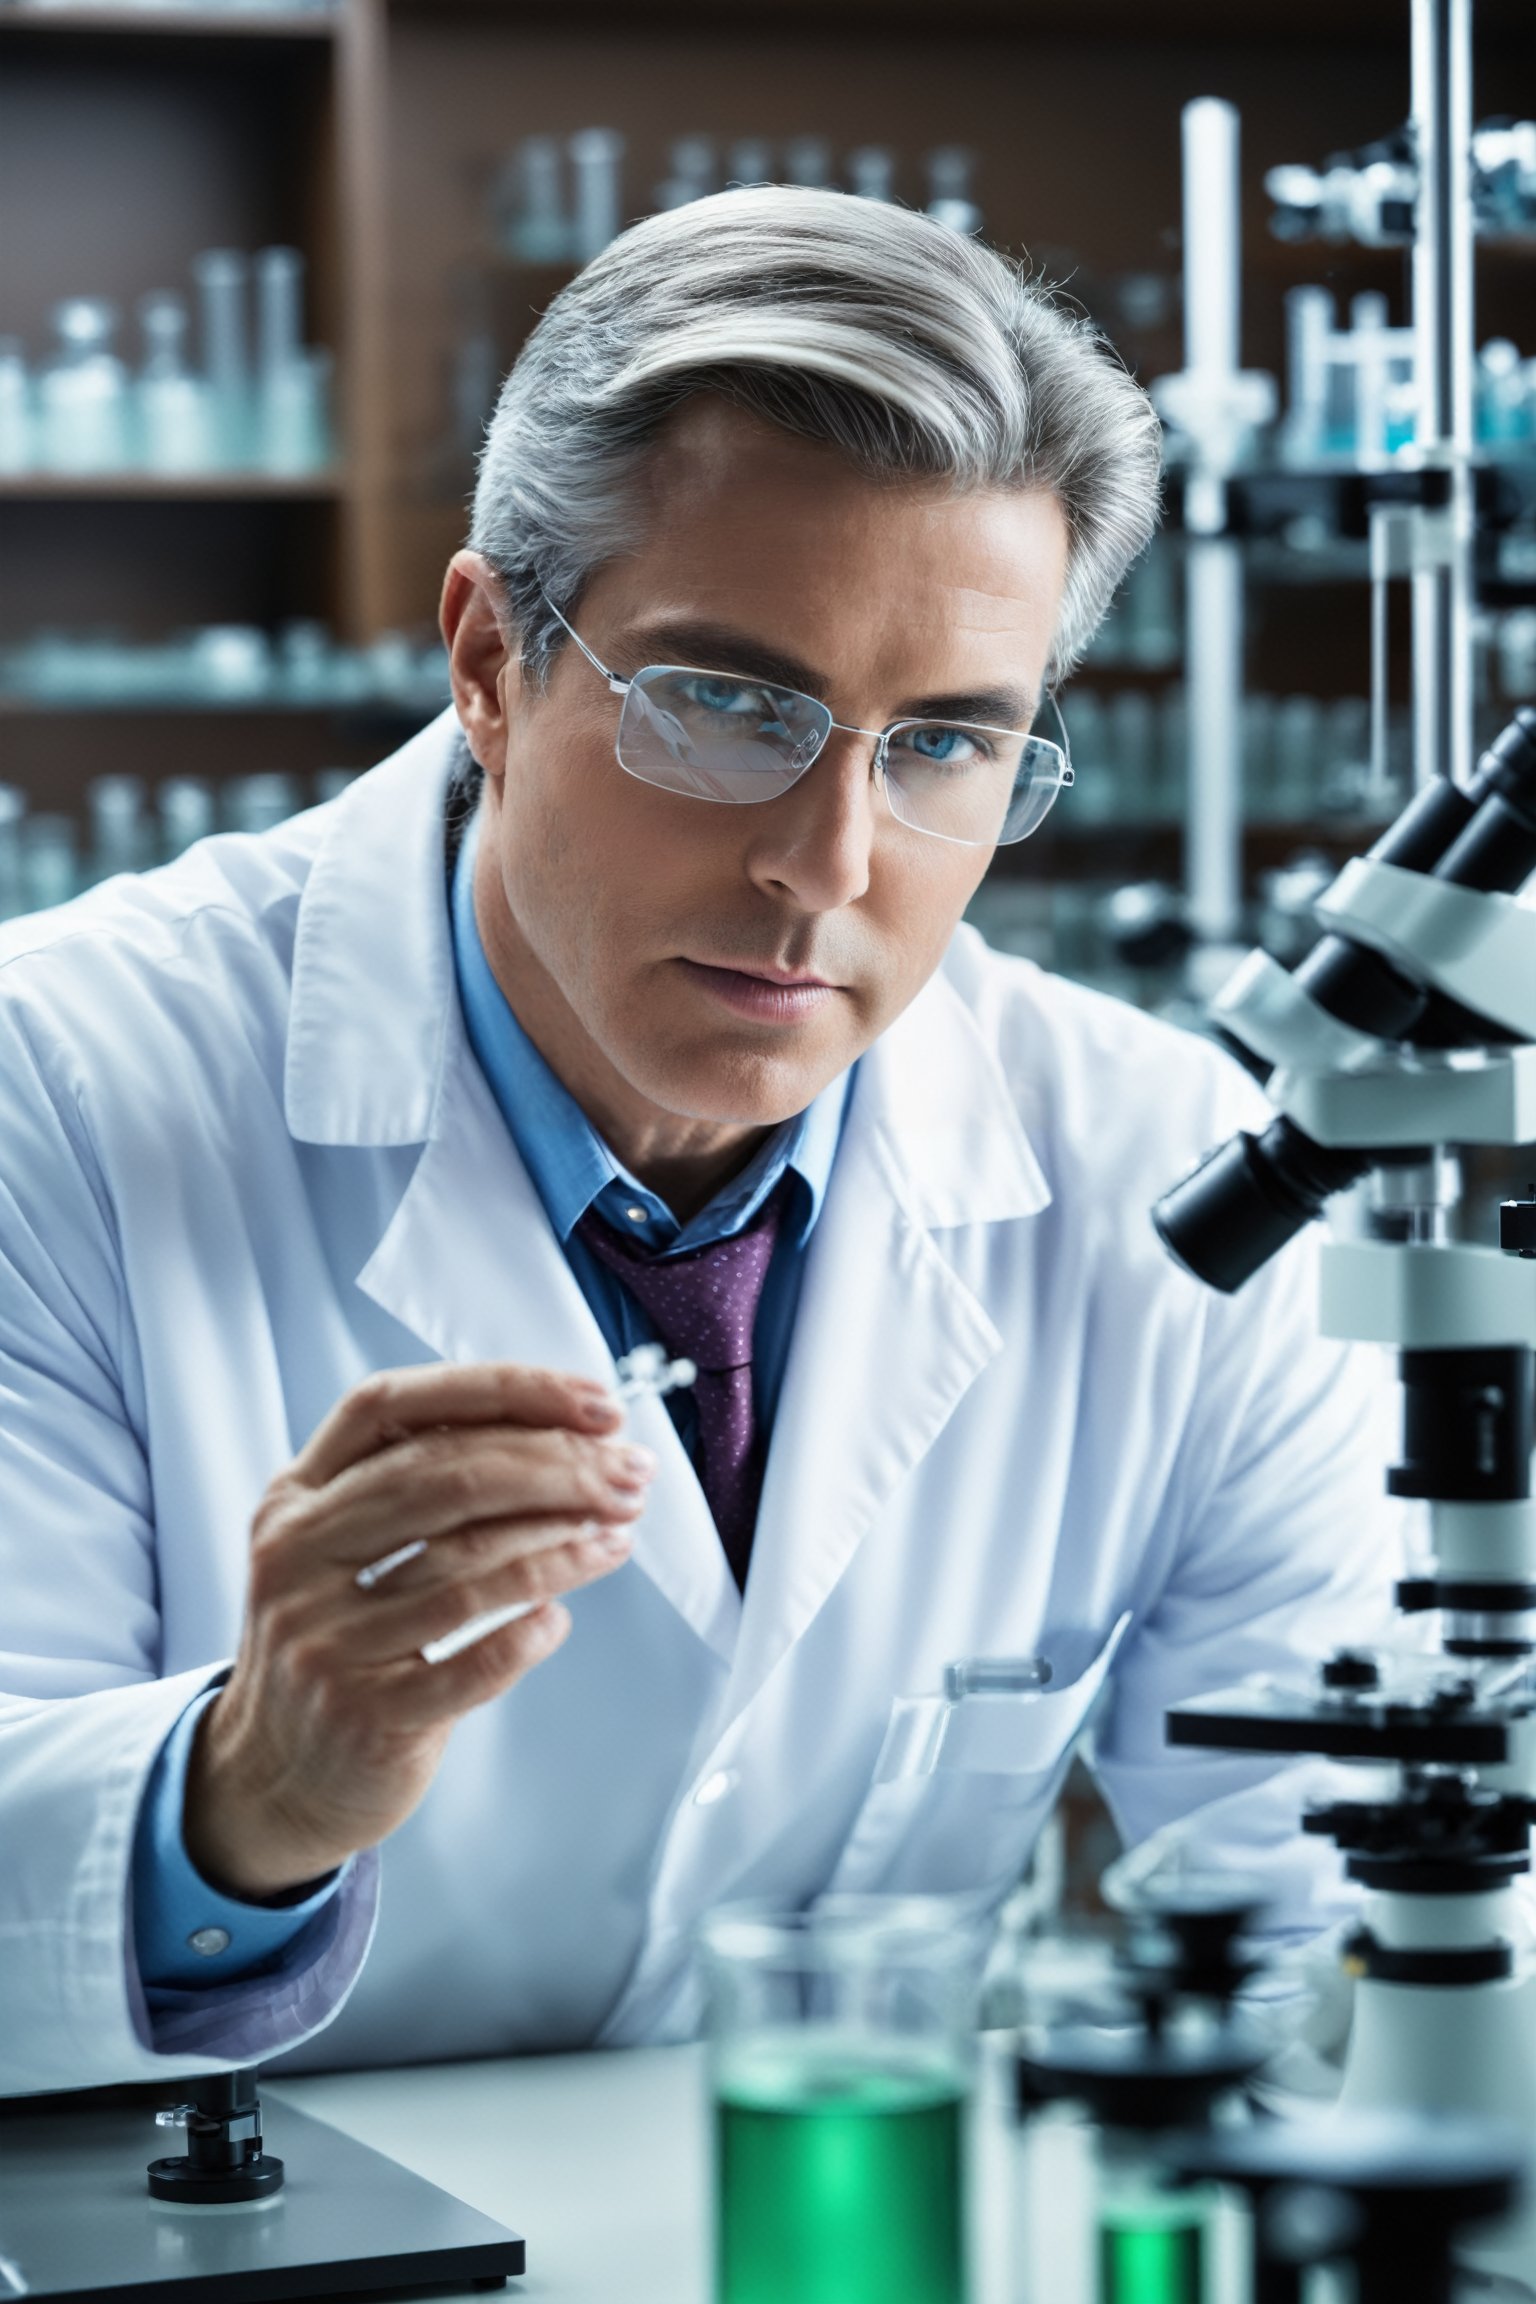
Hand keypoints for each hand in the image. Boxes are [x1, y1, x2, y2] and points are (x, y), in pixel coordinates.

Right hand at [183, 1362, 652, 1899]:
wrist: (274, 1777)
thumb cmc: (340, 1641)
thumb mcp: (345, 1548)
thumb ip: (423, 1487)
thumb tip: (574, 1437)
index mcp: (296, 1497)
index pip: (391, 1405)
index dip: (501, 1390)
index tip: (594, 1402)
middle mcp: (296, 1556)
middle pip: (444, 1478)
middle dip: (558, 1467)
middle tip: (631, 1474)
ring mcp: (324, 1638)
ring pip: (468, 1567)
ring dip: (563, 1543)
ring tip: (619, 1532)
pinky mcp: (363, 1713)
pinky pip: (474, 1661)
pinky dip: (530, 1630)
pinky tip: (561, 1617)